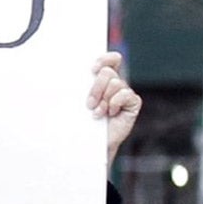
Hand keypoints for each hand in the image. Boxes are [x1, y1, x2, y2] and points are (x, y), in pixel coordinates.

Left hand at [89, 52, 141, 168]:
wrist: (93, 144)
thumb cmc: (84, 123)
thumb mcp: (79, 103)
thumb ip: (82, 88)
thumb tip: (70, 73)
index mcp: (104, 80)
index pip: (111, 59)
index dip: (104, 59)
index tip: (92, 69)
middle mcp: (116, 84)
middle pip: (108, 72)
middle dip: (96, 88)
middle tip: (89, 104)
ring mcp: (125, 93)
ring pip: (115, 83)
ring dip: (103, 100)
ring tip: (98, 113)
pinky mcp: (133, 103)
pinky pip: (125, 94)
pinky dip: (115, 103)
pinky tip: (111, 114)